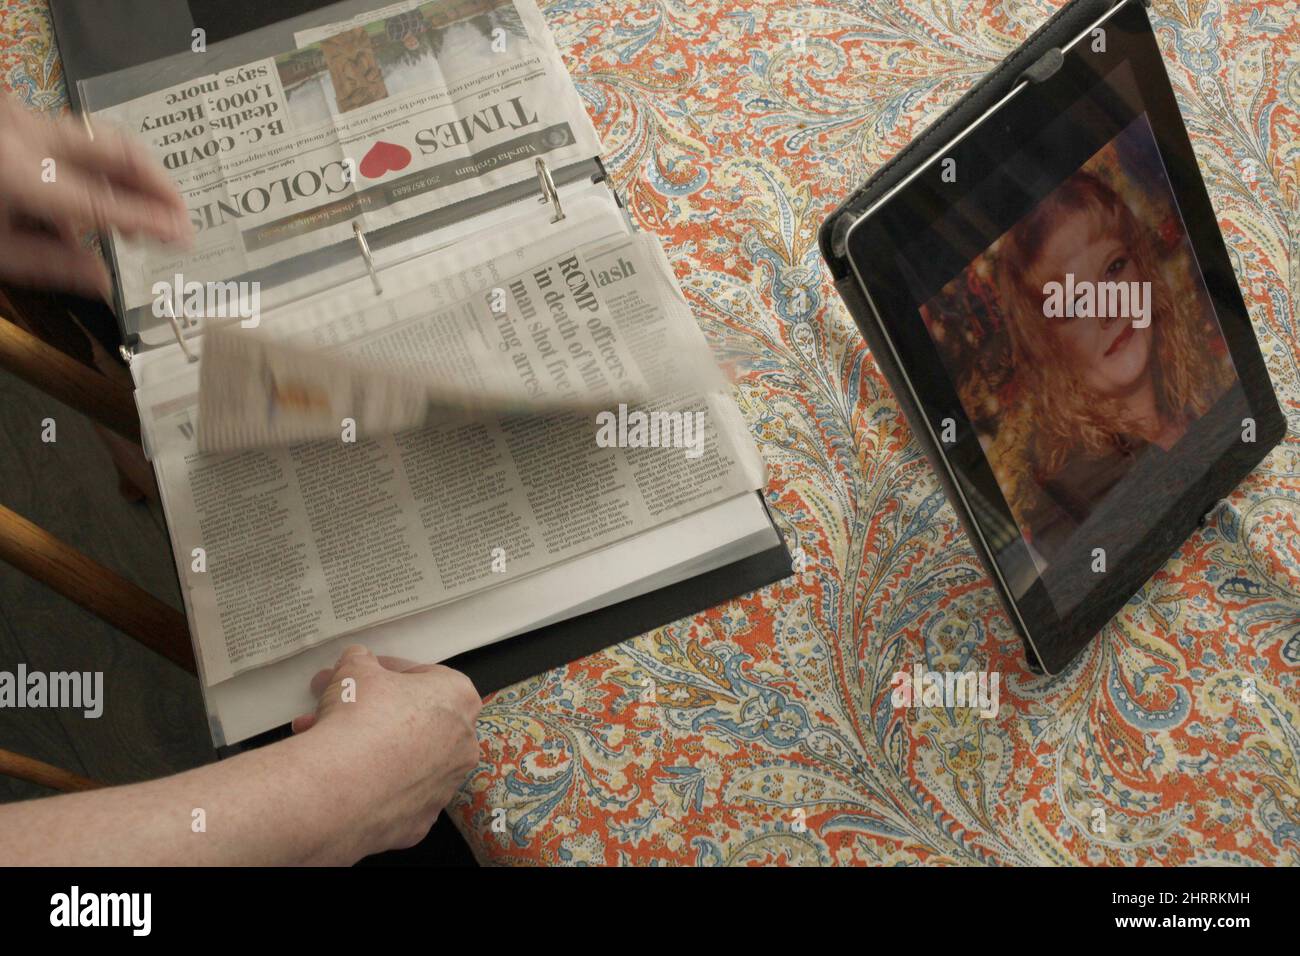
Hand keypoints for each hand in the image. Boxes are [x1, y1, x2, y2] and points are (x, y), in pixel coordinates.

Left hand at [0, 95, 190, 296]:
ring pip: (98, 141)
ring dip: (128, 179)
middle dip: (158, 184)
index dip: (153, 221)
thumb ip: (51, 267)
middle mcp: (26, 135)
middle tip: (180, 216)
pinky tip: (92, 210)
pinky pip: (68, 142)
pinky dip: (91, 173)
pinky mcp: (14, 116)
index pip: (107, 204)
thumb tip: (103, 283)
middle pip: (119, 150)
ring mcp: (19, 117)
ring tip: (143, 218)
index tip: (184, 236)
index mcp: (20, 175)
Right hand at [292, 645, 482, 855]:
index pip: (423, 676)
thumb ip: (360, 661)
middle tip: (333, 705)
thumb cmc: (360, 719)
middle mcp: (462, 744)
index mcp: (458, 698)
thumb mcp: (355, 669)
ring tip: (319, 738)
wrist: (341, 787)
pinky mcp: (419, 822)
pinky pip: (392, 795)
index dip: (384, 672)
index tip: (359, 675)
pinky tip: (335, 775)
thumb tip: (357, 661)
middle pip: (413, 720)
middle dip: (370, 711)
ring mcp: (443, 787)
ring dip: (365, 747)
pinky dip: (367, 785)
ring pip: (401, 758)